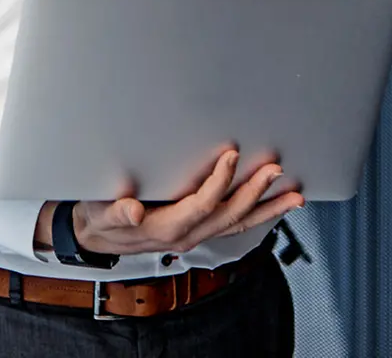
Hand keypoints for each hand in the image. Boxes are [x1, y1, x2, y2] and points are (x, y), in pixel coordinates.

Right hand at [33, 150, 301, 256]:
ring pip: (238, 222)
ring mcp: (196, 234)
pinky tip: (276, 203)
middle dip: (254, 192)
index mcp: (166, 228)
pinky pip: (234, 224)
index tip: (231, 155)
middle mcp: (187, 234)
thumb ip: (115, 211)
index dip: (218, 181)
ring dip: (267, 208)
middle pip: (228, 214)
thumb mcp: (100, 213)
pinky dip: (259, 215)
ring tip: (295, 195)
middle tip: (275, 169)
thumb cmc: (99, 218)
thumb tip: (130, 208)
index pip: (200, 204)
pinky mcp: (199, 229)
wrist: (96, 236)